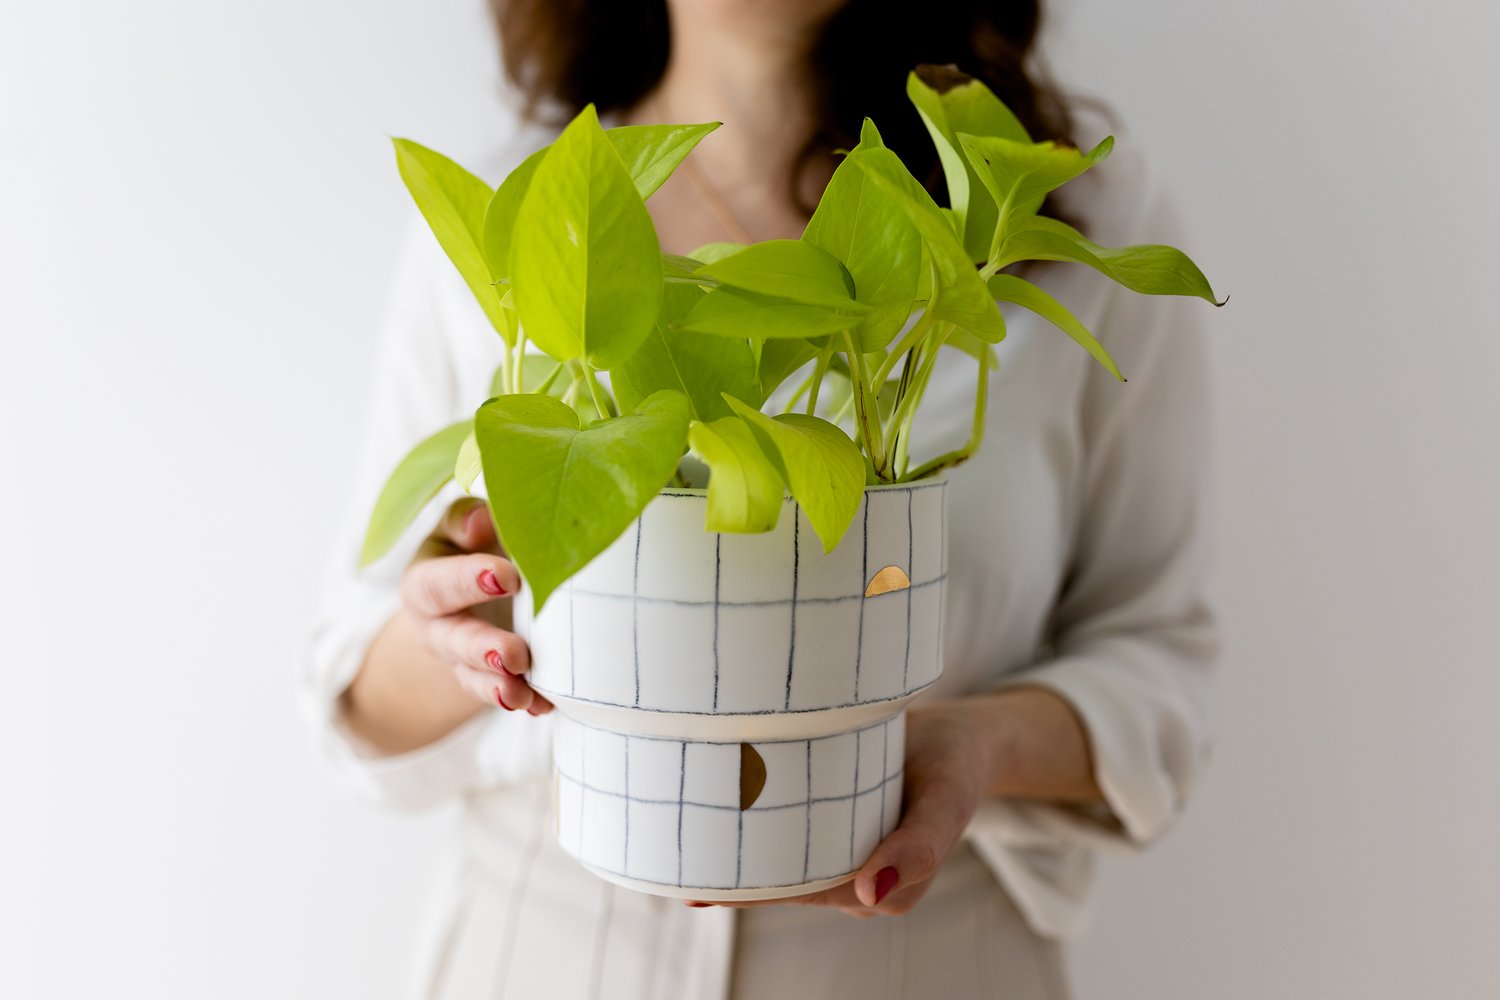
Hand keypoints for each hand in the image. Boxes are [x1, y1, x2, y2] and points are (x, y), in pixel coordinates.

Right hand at [400, 496, 552, 716]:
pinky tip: (543, 705)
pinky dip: (526, 701)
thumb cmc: (477, 541)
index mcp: (425, 581)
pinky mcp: (489, 678)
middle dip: (483, 649)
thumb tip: (481, 521)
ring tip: (519, 695)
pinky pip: (503, 694)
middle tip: (515, 654)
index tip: (508, 579)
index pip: (438, 583)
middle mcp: (437, 626)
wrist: (481, 581)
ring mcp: (461, 658)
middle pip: (453, 640)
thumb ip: (467, 520)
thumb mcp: (465, 524)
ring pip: (473, 677)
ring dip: (497, 687)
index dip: (467, 581)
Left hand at [686, 701, 986, 916]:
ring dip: (732, 844)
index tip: (706, 881)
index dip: (753, 889)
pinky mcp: (828, 815)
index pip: (801, 892)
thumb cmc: (954, 769)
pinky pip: (784, 826)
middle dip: (729, 872)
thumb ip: (918, 849)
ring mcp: (838, 846)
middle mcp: (852, 876)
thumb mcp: (946, 804)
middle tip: (673, 851)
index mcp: (877, 889)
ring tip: (676, 826)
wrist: (960, 737)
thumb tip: (868, 896)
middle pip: (781, 880)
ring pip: (777, 855)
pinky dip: (750, 818)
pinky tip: (706, 803)